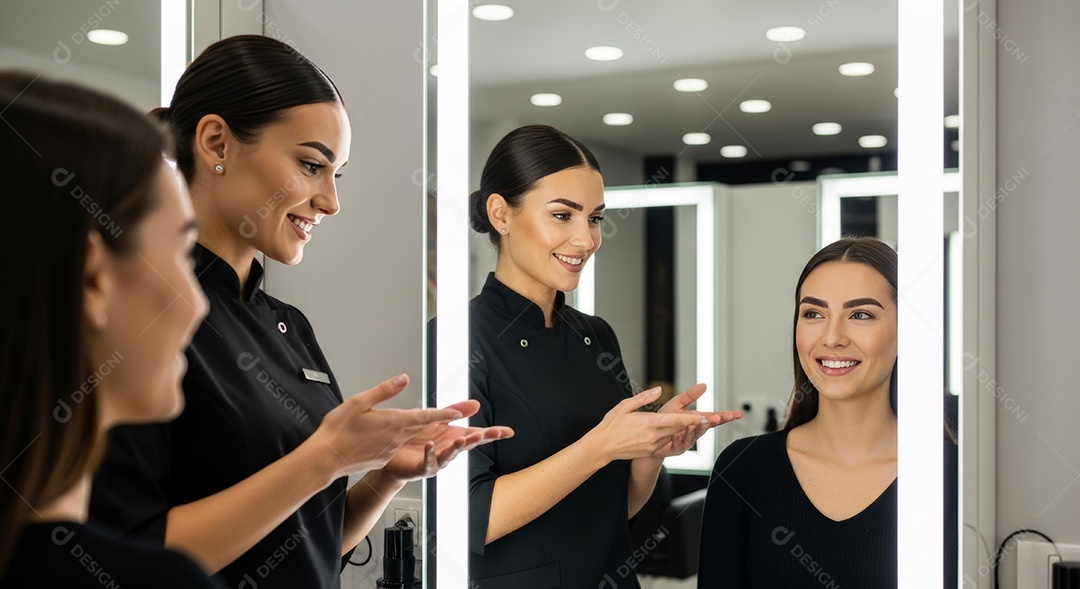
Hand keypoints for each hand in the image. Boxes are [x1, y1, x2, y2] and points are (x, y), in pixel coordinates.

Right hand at [308, 374, 469, 479]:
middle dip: (442, 420)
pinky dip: (398, 438)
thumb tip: (403, 379)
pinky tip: (386, 435)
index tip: (460, 412)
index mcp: (393, 422)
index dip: (444, 413)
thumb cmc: (338, 430)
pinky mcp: (383, 458)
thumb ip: (384, 391)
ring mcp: (390, 450)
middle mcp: (396, 438)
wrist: (325, 459)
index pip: (425, 416)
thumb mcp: (359, 402)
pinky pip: (395, 445)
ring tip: (419, 423)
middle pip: (423, 426)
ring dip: (418, 430)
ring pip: (409, 435)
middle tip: (459, 414)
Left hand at [380, 399, 514, 481]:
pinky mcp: (422, 467)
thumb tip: (477, 404)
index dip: (492, 433)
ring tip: (462, 440)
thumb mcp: (439, 420)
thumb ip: (457, 411)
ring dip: (457, 448)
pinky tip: (430, 446)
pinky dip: (430, 454)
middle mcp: (448, 449)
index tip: (508, 432)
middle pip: (467, 444)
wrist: (393, 455)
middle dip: (479, 439)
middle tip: (489, 434)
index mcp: (453, 437)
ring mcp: (437, 460)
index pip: (477, 434)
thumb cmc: (417, 438)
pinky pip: (427, 461)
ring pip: (450, 455)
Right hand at [588, 388, 708, 461]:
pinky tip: (674, 431)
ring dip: (685, 429)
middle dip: (696, 423)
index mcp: (649, 423)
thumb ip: (643, 397)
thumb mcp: (625, 406)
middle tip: (712, 417)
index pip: (677, 420)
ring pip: (674, 435)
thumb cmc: (612, 425)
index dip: (694, 419)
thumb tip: (658, 390)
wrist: (603, 447)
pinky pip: (666, 441)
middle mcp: (654, 436)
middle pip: (680, 428)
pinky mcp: (651, 451)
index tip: (707, 417)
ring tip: (697, 422)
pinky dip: (672, 435)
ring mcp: (653, 445)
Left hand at [651, 383, 742, 457]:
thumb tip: (704, 385)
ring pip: (696, 434)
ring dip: (701, 428)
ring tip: (705, 421)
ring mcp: (687, 440)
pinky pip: (681, 443)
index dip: (726, 416)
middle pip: (708, 426)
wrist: (649, 435)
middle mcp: (694, 430)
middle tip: (720, 417)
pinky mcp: (677, 448)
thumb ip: (690, 395)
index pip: (714, 417)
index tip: (737, 414)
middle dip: (715, 422)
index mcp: (696, 419)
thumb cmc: (664, 419)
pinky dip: (684, 437)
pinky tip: (686, 430)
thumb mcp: (677, 403)